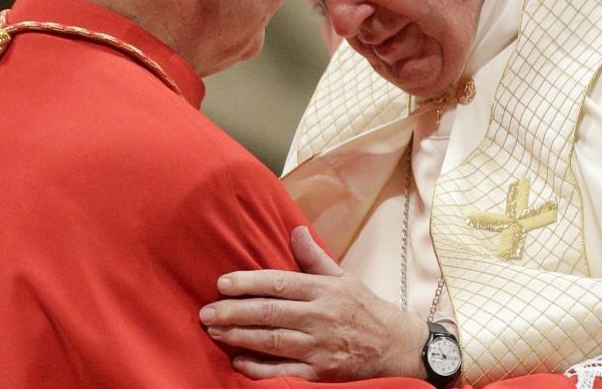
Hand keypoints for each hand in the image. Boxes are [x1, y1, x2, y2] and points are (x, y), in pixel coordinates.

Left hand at [200, 226, 427, 380]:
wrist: (395, 345)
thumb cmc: (364, 308)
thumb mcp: (343, 276)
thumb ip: (314, 257)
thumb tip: (296, 229)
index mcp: (323, 290)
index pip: (280, 283)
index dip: (249, 283)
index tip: (222, 283)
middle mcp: (319, 316)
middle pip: (270, 313)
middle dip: (234, 312)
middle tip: (205, 312)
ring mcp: (319, 346)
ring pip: (272, 341)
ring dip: (239, 336)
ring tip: (214, 331)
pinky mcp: (320, 372)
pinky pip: (284, 371)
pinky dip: (259, 368)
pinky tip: (238, 361)